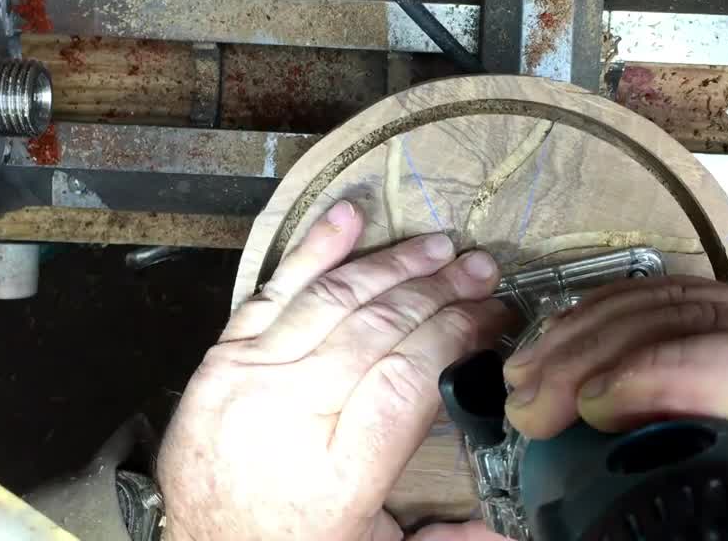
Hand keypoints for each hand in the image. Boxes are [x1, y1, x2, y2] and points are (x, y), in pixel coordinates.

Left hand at [158, 201, 511, 540]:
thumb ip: (442, 540)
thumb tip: (506, 533)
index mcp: (337, 473)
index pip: (408, 376)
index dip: (456, 333)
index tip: (491, 316)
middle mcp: (289, 414)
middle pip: (377, 328)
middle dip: (438, 291)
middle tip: (481, 270)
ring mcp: (249, 379)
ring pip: (332, 300)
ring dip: (392, 266)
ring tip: (438, 247)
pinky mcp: (221, 361)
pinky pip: (273, 293)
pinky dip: (312, 251)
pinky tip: (349, 219)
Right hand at [501, 276, 727, 540]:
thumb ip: (699, 526)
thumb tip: (592, 507)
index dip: (673, 372)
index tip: (592, 408)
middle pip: (716, 323)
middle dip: (604, 352)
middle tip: (531, 400)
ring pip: (692, 300)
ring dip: (593, 328)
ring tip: (529, 374)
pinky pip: (690, 298)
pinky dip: (617, 314)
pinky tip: (568, 338)